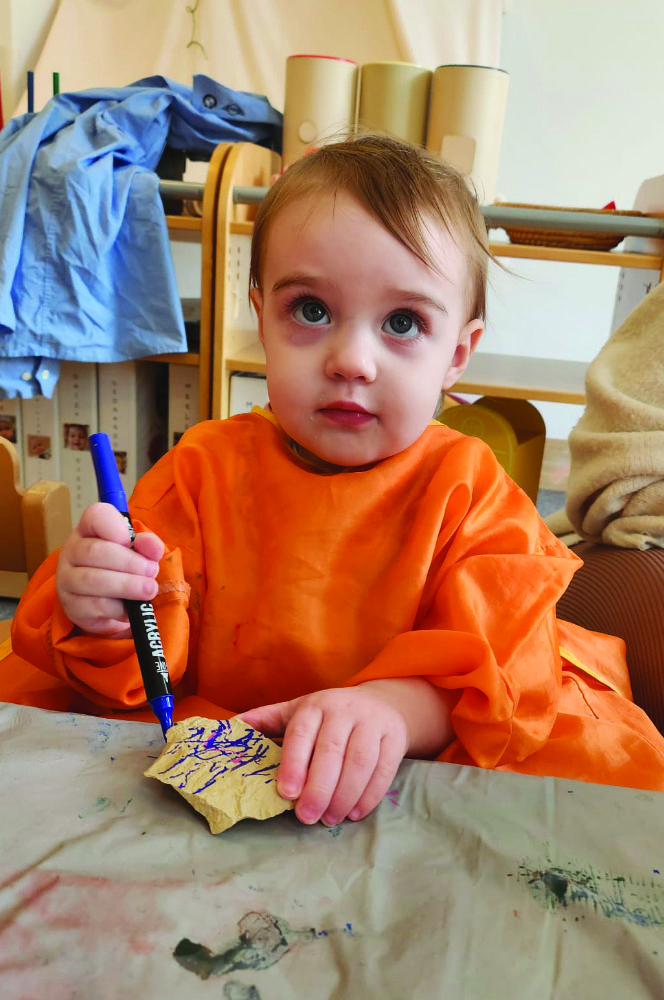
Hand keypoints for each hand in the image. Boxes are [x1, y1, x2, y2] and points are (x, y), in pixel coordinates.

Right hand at [55, 503, 163, 636]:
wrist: (107, 606)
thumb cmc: (122, 570)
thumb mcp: (138, 553)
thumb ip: (147, 546)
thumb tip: (152, 547)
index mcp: (88, 530)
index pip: (95, 516)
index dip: (114, 526)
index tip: (131, 540)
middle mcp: (72, 551)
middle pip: (95, 551)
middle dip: (129, 562)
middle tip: (152, 571)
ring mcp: (67, 580)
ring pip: (92, 580)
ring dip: (127, 585)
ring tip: (149, 589)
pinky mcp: (72, 606)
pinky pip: (95, 605)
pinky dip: (118, 607)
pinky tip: (130, 608)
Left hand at [241, 686, 409, 826]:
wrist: (382, 702)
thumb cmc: (330, 714)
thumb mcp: (298, 711)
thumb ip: (265, 721)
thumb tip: (227, 730)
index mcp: (315, 705)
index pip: (302, 732)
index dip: (294, 763)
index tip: (285, 793)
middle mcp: (344, 710)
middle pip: (332, 752)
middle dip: (318, 788)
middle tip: (307, 817)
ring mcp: (372, 723)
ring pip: (360, 762)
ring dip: (344, 795)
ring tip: (330, 819)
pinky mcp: (394, 738)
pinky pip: (384, 769)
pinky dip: (370, 795)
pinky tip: (355, 813)